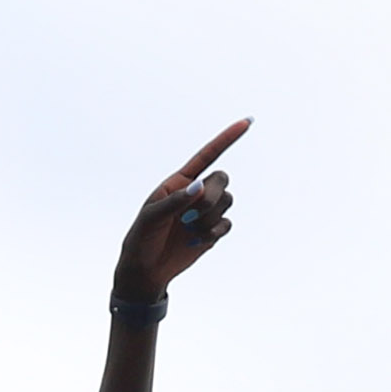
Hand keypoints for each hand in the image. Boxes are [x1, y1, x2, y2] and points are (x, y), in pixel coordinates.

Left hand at [111, 121, 246, 301]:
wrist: (147, 268)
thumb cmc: (143, 237)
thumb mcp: (152, 216)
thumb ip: (175, 200)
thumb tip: (199, 185)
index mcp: (179, 180)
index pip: (206, 155)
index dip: (227, 138)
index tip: (247, 123)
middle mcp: (196, 192)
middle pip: (222, 179)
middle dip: (212, 196)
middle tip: (191, 215)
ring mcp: (206, 212)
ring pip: (227, 201)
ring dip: (210, 217)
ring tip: (189, 230)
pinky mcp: (212, 231)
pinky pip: (227, 224)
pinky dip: (214, 232)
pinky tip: (195, 240)